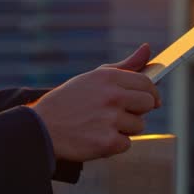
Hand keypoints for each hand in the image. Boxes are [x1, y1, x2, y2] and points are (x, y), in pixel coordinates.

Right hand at [28, 44, 160, 161]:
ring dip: (124, 129)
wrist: (41, 127)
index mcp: (108, 77)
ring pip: (138, 126)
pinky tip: (95, 137)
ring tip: (100, 125)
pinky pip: (126, 144)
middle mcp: (111, 96)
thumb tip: (147, 48)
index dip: (151, 93)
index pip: (146, 83)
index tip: (151, 100)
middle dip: (138, 110)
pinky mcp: (107, 142)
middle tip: (120, 114)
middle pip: (148, 104)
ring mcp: (110, 120)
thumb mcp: (93, 78)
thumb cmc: (69, 101)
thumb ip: (124, 66)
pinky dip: (114, 144)